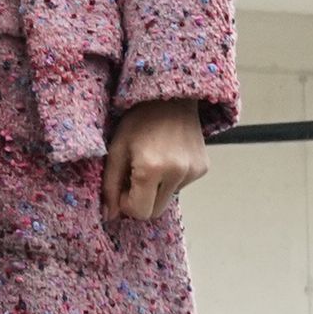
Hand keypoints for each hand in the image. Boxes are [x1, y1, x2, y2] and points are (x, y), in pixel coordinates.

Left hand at [102, 99, 209, 223]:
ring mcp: (193, 171)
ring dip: (156, 189)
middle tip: (134, 176)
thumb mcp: (116, 149)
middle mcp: (177, 173)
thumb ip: (110, 186)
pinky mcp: (203, 168)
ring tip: (151, 161)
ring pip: (168, 199)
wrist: (172, 96)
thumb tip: (109, 216)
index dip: (127, 204)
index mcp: (152, 169)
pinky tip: (166, 156)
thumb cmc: (138, 120)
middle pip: (155, 211)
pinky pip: (181, 186)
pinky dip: (170, 179)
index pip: (140, 212)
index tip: (122, 188)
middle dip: (141, 200)